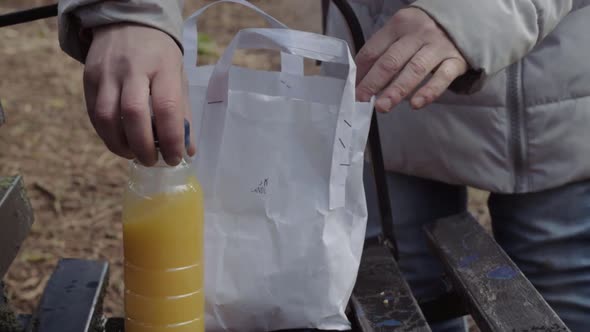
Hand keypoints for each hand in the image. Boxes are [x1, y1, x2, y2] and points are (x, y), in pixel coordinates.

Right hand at [84, 24, 194, 165]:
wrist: (127, 23)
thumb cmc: (159, 56)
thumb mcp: (178, 77)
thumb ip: (182, 114)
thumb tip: (188, 150)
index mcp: (162, 67)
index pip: (167, 107)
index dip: (171, 139)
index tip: (175, 158)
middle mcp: (132, 69)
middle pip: (133, 114)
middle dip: (144, 146)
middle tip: (152, 161)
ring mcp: (107, 73)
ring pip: (107, 117)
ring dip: (121, 145)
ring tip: (135, 155)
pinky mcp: (88, 79)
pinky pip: (94, 115)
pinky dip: (107, 135)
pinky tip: (120, 142)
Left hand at [355, 7, 467, 111]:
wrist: (465, 21)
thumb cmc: (424, 32)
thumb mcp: (401, 32)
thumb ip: (382, 51)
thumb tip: (360, 79)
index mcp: (399, 25)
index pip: (374, 49)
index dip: (361, 71)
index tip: (353, 89)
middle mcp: (419, 33)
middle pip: (392, 61)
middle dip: (374, 82)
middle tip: (362, 98)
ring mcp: (438, 47)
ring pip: (414, 70)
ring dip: (396, 90)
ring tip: (383, 106)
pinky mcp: (456, 60)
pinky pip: (442, 78)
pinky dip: (428, 92)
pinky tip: (415, 104)